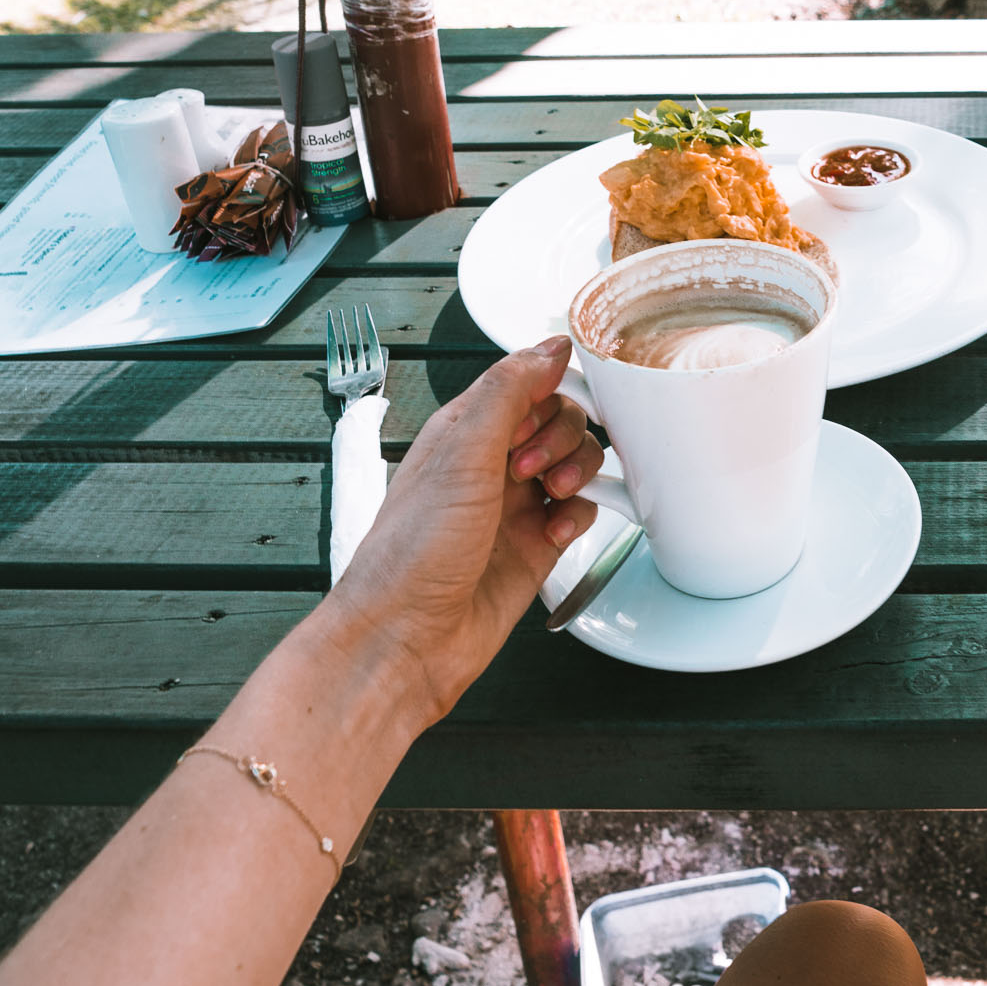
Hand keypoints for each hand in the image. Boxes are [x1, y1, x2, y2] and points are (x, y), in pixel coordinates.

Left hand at [322, 336, 603, 725]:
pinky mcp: (535, 547)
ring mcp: (515, 506)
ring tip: (549, 498)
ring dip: (575, 473)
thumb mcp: (460, 454)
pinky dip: (579, 517)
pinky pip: (579, 513)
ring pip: (575, 464)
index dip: (546, 393)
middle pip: (561, 420)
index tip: (544, 414)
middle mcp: (491, 464)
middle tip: (531, 469)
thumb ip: (509, 392)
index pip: (527, 382)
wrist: (407, 638)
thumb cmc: (410, 554)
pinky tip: (555, 533)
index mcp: (464, 430)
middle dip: (561, 438)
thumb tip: (549, 347)